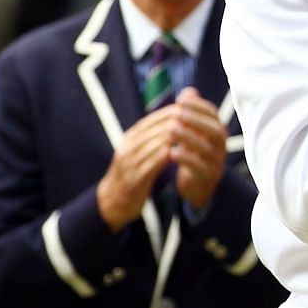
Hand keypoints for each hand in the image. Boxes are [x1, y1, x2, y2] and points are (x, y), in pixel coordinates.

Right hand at [97, 105, 181, 230]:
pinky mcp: (132, 180)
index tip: (190, 108)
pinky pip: (147, 166)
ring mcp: (128, 164)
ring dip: (169, 138)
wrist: (113, 199)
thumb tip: (177, 117)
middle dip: (173, 123)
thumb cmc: (134, 171)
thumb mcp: (141, 150)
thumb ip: (155, 136)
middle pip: (152, 131)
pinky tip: (173, 152)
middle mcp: (127, 148)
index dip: (170, 113)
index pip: (151, 120)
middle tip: (194, 119)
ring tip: (188, 133)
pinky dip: (159, 158)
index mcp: (130, 138)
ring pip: (149, 146)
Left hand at [168, 89, 229, 210]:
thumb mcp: (194, 133)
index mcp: (217, 132)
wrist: (198, 185)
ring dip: (189, 138)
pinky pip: (200, 168)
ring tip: (171, 130)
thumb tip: (189, 91)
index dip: (199, 106)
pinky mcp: (207, 177)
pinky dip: (187, 159)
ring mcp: (216, 162)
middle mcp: (220, 146)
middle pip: (216, 131)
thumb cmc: (195, 154)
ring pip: (207, 149)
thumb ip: (191, 114)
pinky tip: (172, 152)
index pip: (214, 115)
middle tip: (177, 113)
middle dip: (197, 120)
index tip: (181, 100)